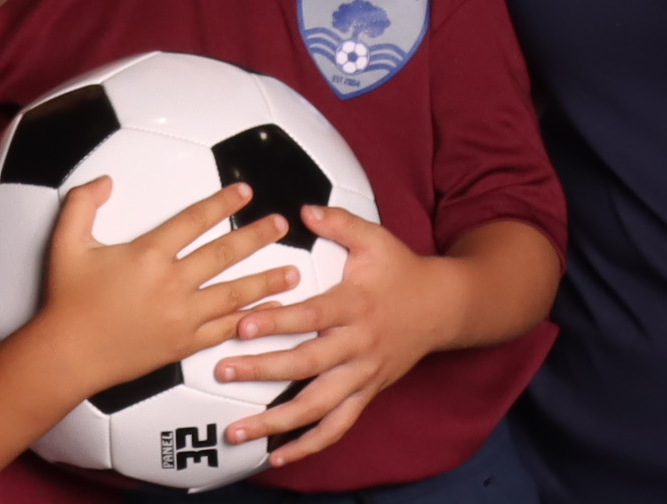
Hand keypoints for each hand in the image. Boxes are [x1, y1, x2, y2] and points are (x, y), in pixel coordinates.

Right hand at [15, 180, 301, 407]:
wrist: (67, 356)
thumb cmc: (66, 300)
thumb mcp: (65, 243)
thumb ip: (82, 203)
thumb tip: (105, 180)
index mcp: (147, 255)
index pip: (193, 221)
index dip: (221, 203)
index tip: (245, 191)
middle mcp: (170, 285)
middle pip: (223, 256)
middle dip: (256, 237)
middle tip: (281, 224)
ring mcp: (180, 318)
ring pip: (232, 295)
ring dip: (265, 281)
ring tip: (293, 272)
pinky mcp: (182, 345)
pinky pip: (222, 330)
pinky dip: (249, 321)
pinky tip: (269, 314)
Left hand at [211, 205, 466, 466]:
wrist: (443, 308)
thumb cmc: (401, 271)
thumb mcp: (375, 238)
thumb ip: (339, 222)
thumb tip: (304, 210)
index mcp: (355, 306)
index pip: (311, 317)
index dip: (277, 322)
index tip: (241, 324)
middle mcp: (358, 346)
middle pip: (307, 366)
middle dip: (262, 371)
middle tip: (223, 371)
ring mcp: (363, 376)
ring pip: (318, 407)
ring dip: (276, 422)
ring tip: (238, 431)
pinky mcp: (366, 394)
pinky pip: (337, 428)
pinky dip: (308, 446)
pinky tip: (277, 457)